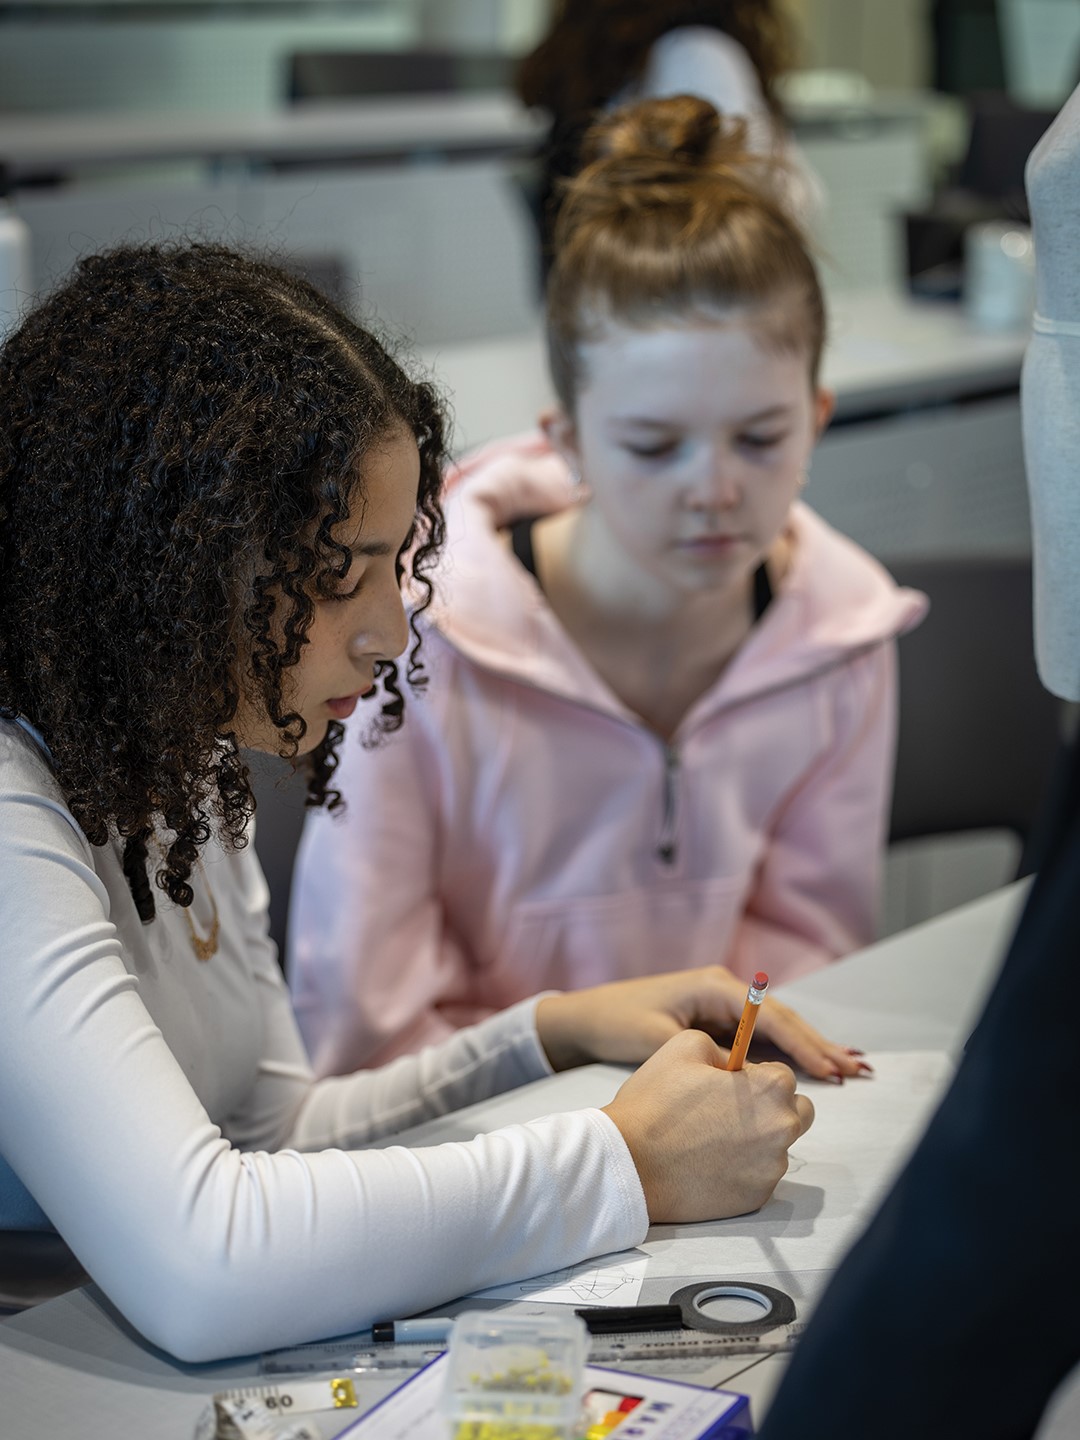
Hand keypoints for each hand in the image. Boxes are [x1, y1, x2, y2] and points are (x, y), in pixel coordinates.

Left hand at [535, 966, 869, 1080]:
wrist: (586, 1018)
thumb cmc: (617, 1023)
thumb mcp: (656, 1039)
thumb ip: (702, 1054)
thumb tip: (741, 1076)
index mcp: (714, 986)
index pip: (771, 1016)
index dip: (803, 1043)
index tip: (829, 1067)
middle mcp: (724, 991)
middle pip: (783, 1019)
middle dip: (819, 1043)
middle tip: (856, 1067)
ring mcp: (722, 1007)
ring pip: (777, 1029)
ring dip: (810, 1049)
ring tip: (849, 1068)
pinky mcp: (717, 1024)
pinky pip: (760, 1040)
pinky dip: (787, 1053)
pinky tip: (814, 1067)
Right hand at [602, 1029, 813, 1221]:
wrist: (630, 1162)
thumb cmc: (656, 1101)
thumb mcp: (685, 1045)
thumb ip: (723, 1046)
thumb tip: (736, 1065)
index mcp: (771, 1088)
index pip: (784, 1075)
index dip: (754, 1077)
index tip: (729, 1085)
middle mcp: (783, 1128)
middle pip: (796, 1111)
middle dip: (771, 1107)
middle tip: (729, 1111)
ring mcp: (772, 1167)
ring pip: (777, 1145)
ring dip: (756, 1139)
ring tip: (711, 1139)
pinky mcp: (757, 1197)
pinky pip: (760, 1175)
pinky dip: (743, 1168)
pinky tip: (709, 1163)